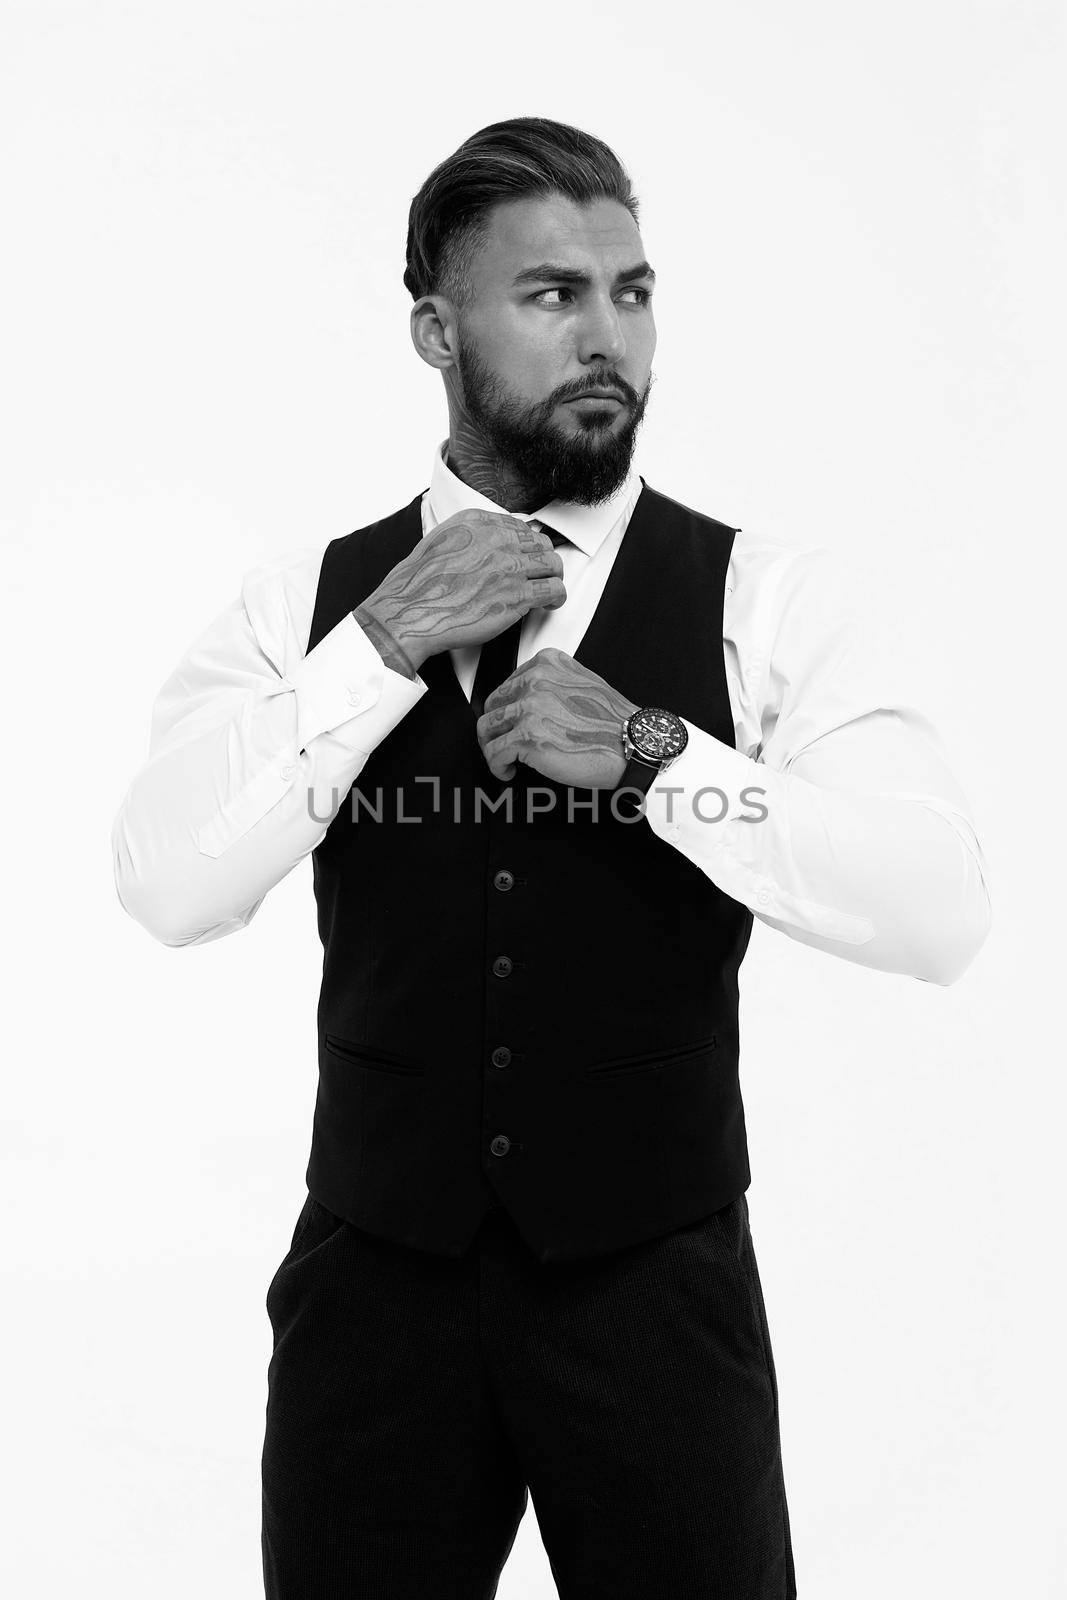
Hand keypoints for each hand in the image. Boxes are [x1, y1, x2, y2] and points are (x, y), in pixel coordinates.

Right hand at [355, 509, 564, 670]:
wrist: (410, 611)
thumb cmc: (417, 585)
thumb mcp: (438, 542)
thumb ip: (465, 538)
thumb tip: (481, 547)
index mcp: (477, 522)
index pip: (518, 526)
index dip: (524, 545)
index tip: (524, 556)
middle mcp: (497, 539)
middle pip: (539, 543)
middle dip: (540, 559)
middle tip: (537, 574)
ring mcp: (510, 567)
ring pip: (552, 563)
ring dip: (553, 576)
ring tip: (548, 587)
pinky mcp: (518, 595)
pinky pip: (554, 589)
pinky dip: (557, 597)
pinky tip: (550, 604)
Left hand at [477, 647, 639, 787]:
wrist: (634, 746)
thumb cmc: (613, 724)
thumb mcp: (582, 684)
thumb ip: (551, 684)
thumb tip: (523, 700)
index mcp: (548, 663)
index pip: (506, 684)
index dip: (506, 710)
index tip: (511, 725)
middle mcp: (536, 680)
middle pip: (492, 705)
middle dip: (495, 729)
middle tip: (503, 745)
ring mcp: (530, 708)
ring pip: (486, 728)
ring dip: (492, 748)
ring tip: (505, 760)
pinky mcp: (528, 737)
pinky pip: (494, 753)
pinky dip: (497, 766)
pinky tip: (508, 772)